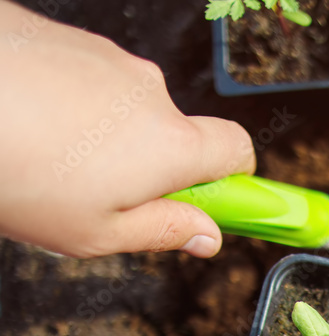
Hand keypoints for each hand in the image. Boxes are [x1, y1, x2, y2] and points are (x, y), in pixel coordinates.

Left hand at [0, 1, 253, 257]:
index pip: (237, 149)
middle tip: (92, 193)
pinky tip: (21, 122)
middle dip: (145, 162)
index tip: (213, 196)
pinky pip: (80, 77)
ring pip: (121, 106)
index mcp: (169, 144)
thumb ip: (162, 232)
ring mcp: (106, 59)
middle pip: (171, 131)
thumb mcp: (92, 233)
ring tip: (40, 157)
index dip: (234, 174)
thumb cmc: (12, 173)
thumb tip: (207, 237)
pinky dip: (62, 101)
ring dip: (98, 133)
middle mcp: (150, 92)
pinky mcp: (63, 37)